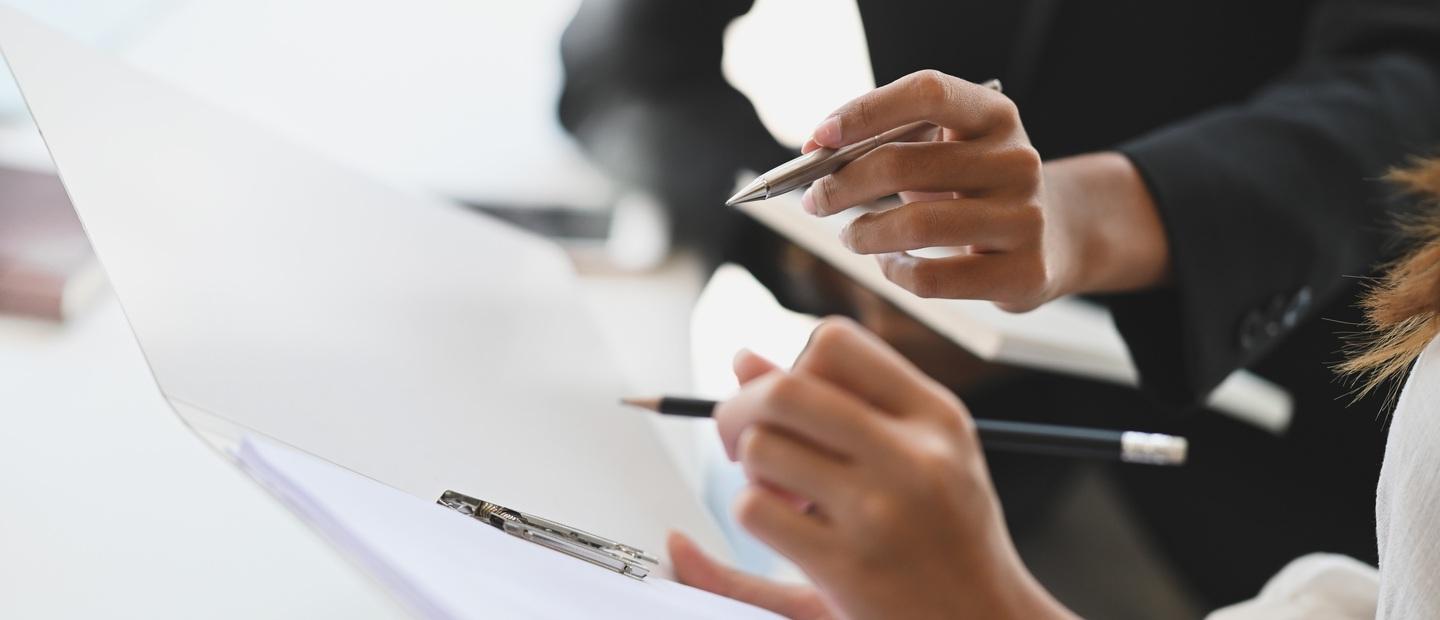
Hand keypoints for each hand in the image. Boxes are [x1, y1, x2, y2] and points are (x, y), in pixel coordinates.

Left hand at [675, 318, 1074, 619]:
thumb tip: (743, 360)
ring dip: (752, 470)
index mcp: (937, 416)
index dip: (795, 366)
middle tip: (741, 440)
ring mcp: (880, 512)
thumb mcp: (919, 456)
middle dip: (741, 408)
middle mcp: (914, 456)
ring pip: (760, 448)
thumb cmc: (944, 538)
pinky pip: (755, 510)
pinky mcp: (847, 567)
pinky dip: (755, 515)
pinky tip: (791, 531)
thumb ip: (838, 403)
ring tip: (785, 494)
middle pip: (784, 390)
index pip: (834, 342)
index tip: (795, 406)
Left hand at [799, 70, 1168, 310]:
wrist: (1057, 238)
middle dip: (841, 186)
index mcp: (995, 115)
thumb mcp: (949, 152)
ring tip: (852, 236)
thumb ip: (894, 144)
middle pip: (904, 165)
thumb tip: (818, 156)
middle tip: (814, 201)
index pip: (927, 92)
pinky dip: (895, 272)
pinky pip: (933, 278)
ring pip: (915, 226)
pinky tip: (890, 264)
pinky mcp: (1024, 272)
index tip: (817, 139)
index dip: (865, 111)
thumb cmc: (975, 190)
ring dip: (864, 234)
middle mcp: (1017, 160)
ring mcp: (1026, 218)